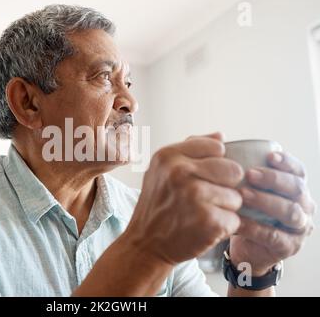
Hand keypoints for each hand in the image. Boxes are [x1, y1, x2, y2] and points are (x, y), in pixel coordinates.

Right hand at [126, 132, 243, 265]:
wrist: (145, 244)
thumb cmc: (157, 206)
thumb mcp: (161, 170)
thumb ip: (190, 149)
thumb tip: (221, 136)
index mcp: (168, 156)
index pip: (217, 147)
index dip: (215, 163)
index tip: (203, 177)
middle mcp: (180, 172)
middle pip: (233, 170)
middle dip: (225, 186)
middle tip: (206, 198)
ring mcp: (195, 196)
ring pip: (236, 197)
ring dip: (224, 209)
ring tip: (201, 214)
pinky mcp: (208, 221)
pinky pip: (235, 219)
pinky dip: (223, 227)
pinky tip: (204, 228)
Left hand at [230, 152, 316, 275]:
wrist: (245, 247)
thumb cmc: (245, 211)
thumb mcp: (244, 188)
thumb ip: (235, 166)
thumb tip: (218, 138)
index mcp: (296, 188)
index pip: (299, 171)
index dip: (287, 162)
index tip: (270, 155)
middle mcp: (304, 206)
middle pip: (297, 189)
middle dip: (274, 179)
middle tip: (250, 174)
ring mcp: (299, 228)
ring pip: (291, 212)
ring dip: (266, 201)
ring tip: (243, 195)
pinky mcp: (288, 247)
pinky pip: (274, 235)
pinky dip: (256, 227)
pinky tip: (239, 220)